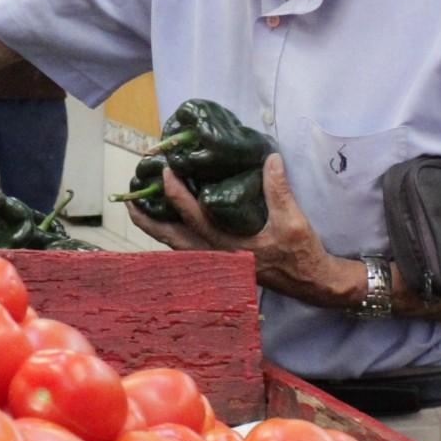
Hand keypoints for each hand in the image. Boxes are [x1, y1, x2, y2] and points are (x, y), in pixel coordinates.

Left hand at [126, 155, 365, 308]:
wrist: (312, 282)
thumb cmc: (302, 253)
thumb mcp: (294, 219)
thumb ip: (279, 189)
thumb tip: (270, 158)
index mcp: (231, 245)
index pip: (195, 217)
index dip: (177, 194)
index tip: (165, 172)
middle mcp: (217, 256)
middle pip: (171, 239)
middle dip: (148, 220)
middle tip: (128, 201)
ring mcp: (216, 262)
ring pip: (176, 247)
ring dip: (156, 229)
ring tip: (139, 210)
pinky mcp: (220, 263)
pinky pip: (186, 249)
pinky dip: (171, 236)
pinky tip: (166, 223)